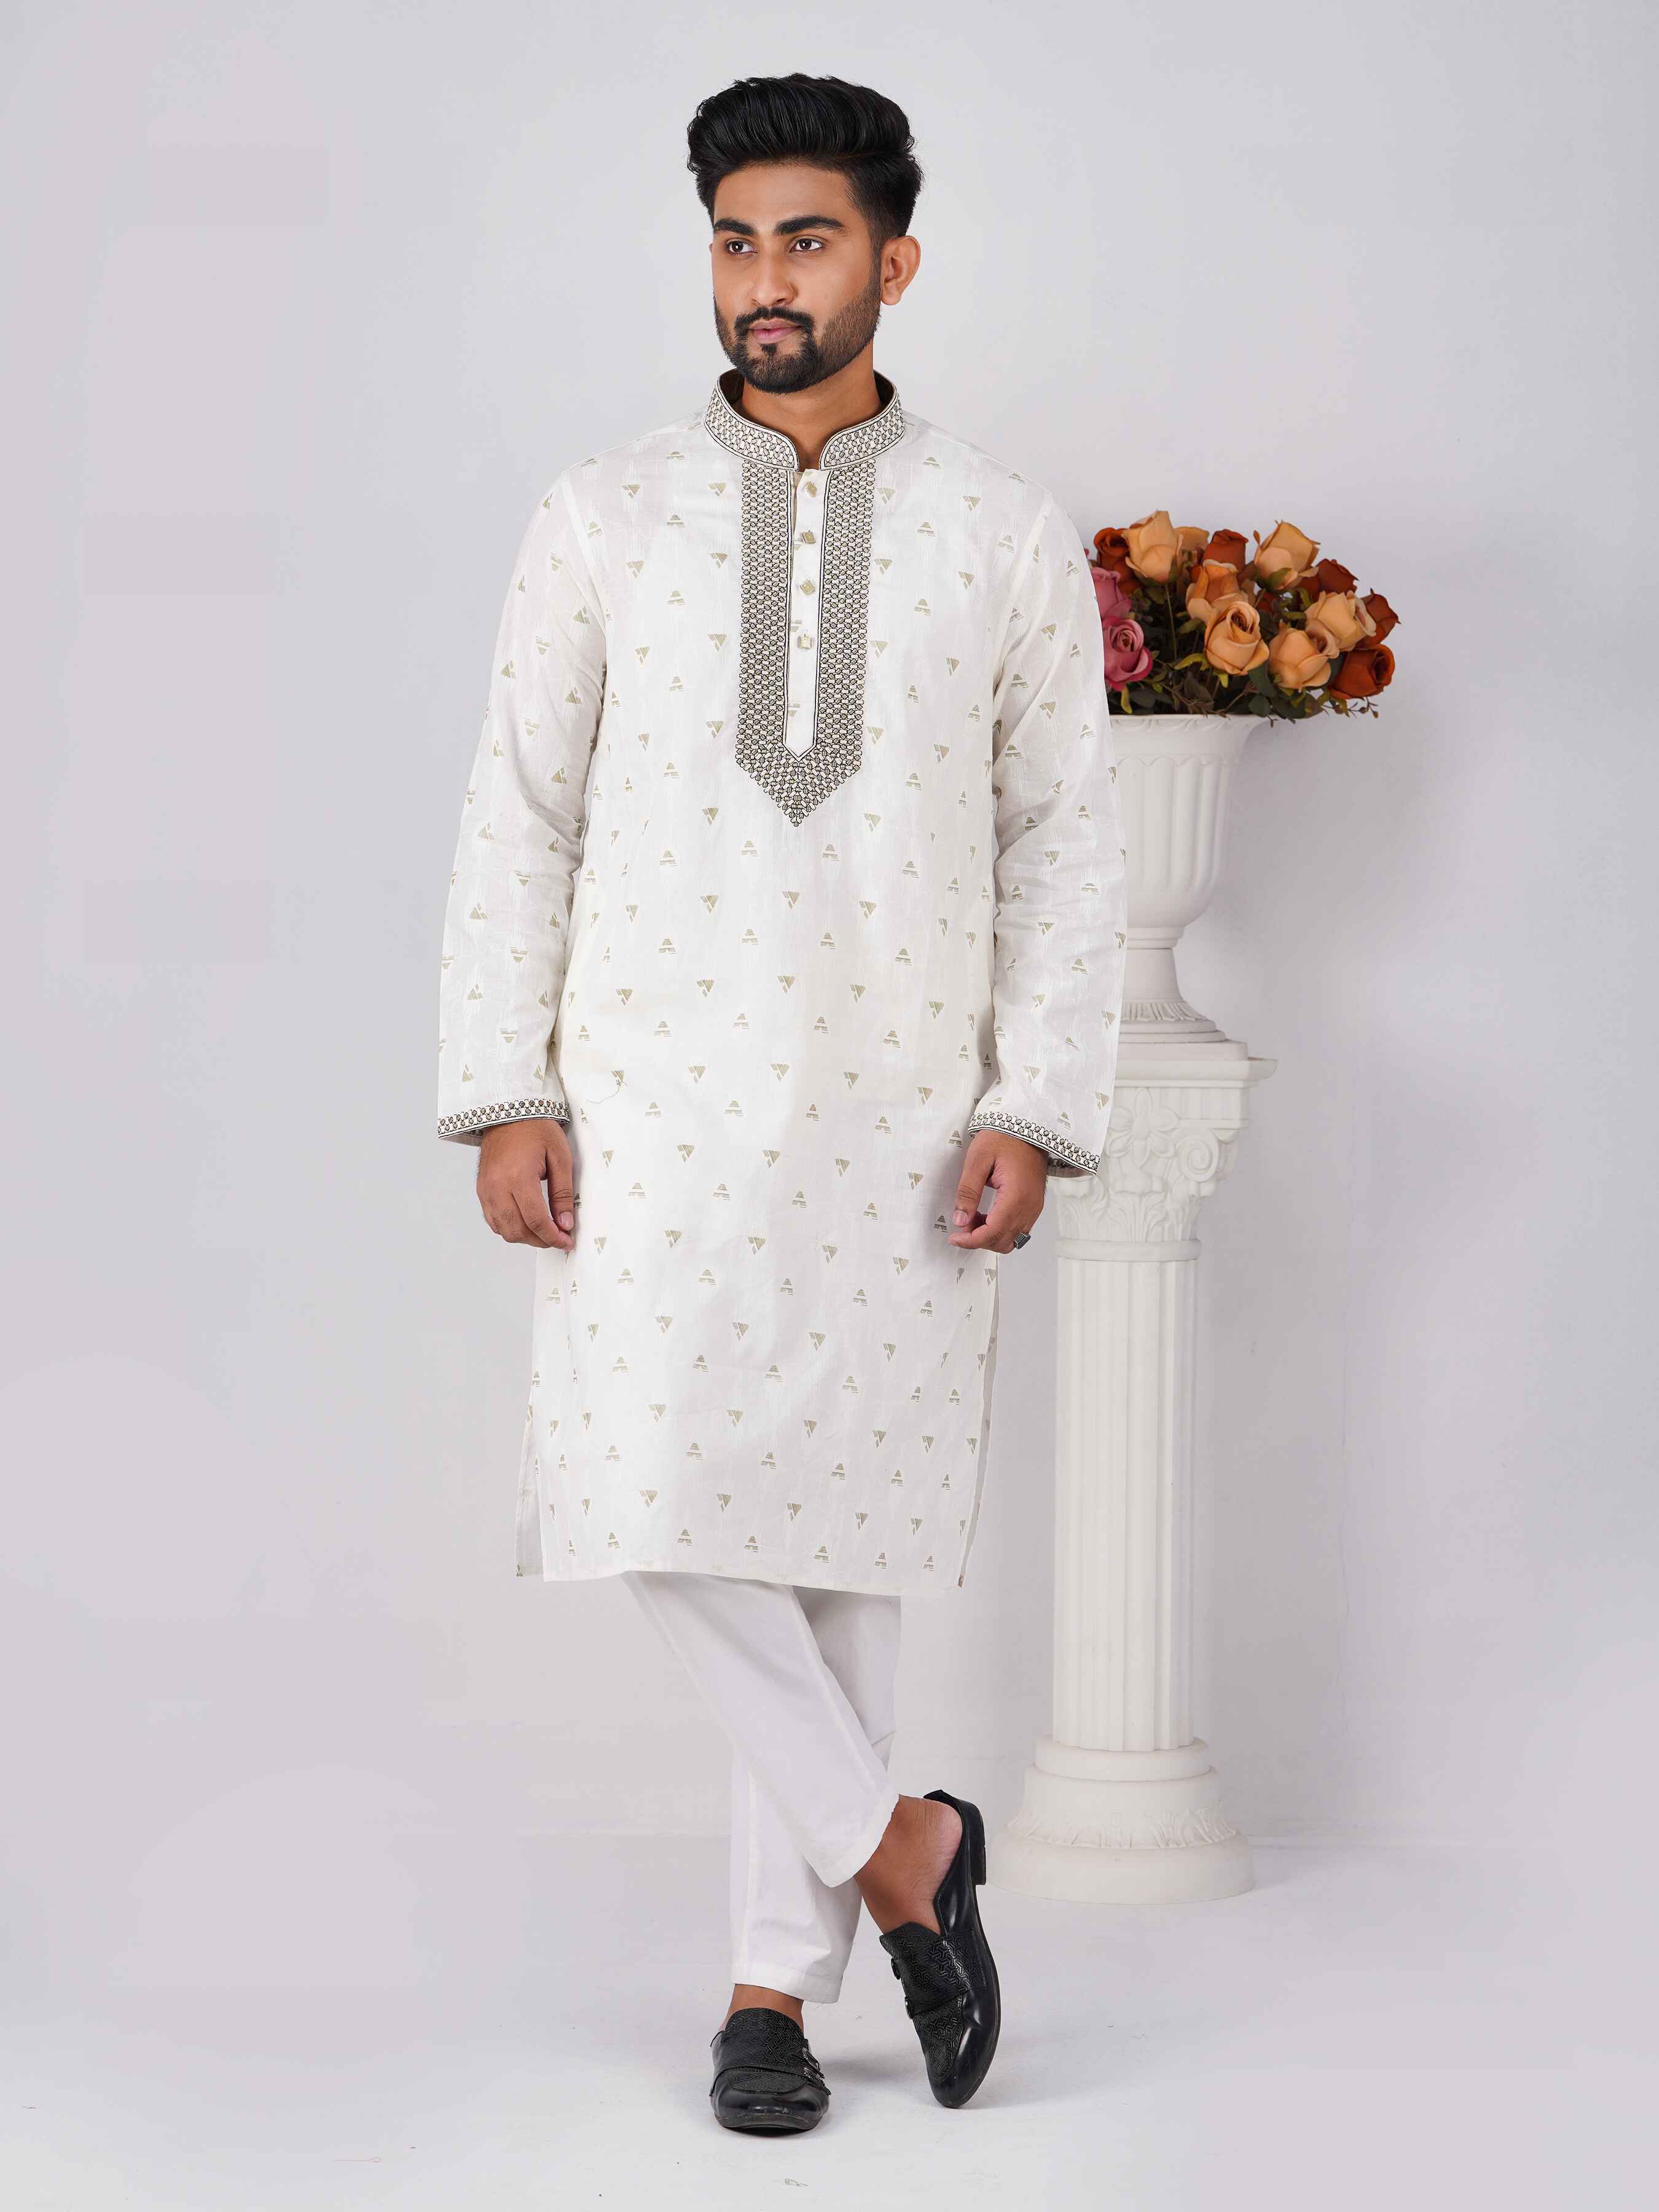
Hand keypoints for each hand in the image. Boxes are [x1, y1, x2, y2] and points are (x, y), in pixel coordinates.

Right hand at [476, 1119, 577, 1249]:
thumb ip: (562, 1193)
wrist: (508, 1113)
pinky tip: (525, 1222)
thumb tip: (565, 1222)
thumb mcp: (560, 1157)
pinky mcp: (481, 1190)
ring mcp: (486, 1190)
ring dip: (525, 1237)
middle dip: (540, 1240)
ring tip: (544, 1231)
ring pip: (503, 1230)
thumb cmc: (535, 1129)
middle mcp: (497, 1187)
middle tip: (558, 1238)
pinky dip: (509, 1227)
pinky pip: (493, 1220)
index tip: (566, 1241)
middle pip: (517, 1231)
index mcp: (518, 1177)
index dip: (553, 1237)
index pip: (536, 1221)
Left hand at [948, 1131, 1046, 1252]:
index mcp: (1016, 1196)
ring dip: (990, 1236)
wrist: (1027, 1126)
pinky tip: (986, 1215)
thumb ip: (968, 1192)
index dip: (971, 1241)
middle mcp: (1029, 1207)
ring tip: (973, 1218)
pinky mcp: (1034, 1205)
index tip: (954, 1237)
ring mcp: (1034, 1207)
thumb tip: (960, 1220)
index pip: (993, 1232)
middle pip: (1003, 1241)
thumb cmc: (1003, 1138)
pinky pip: (1018, 1229)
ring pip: (1012, 1240)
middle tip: (961, 1225)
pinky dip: (1001, 1230)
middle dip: (979, 1240)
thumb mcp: (977, 1160)